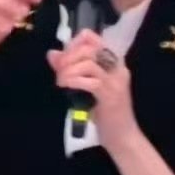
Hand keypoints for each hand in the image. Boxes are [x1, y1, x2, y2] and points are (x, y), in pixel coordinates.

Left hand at [47, 30, 138, 149]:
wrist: (123, 137)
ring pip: (89, 63)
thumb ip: (71, 69)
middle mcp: (118, 67)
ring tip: (61, 80)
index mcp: (114, 62)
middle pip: (90, 48)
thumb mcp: (87, 87)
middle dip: (68, 56)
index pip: (93, 38)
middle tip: (59, 70)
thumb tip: (52, 53)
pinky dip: (73, 81)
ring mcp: (115, 81)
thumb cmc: (106, 113)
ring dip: (69, 69)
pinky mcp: (111, 96)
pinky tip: (65, 86)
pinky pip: (89, 82)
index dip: (73, 43)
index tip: (63, 57)